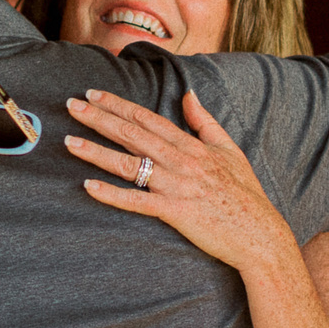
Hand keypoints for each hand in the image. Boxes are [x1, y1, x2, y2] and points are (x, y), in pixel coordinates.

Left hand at [64, 89, 295, 273]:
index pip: (148, 118)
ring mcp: (177, 187)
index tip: (94, 93)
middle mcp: (181, 162)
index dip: (118, 105)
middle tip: (72, 105)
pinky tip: (89, 187)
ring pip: (129, 164)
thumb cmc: (245, 194)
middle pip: (132, 134)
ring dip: (97, 152)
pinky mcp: (175, 213)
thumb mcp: (230, 149)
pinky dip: (112, 195)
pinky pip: (137, 202)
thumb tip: (188, 95)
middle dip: (99, 118)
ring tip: (69, 142)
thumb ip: (205, 121)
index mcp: (191, 146)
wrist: (259, 233)